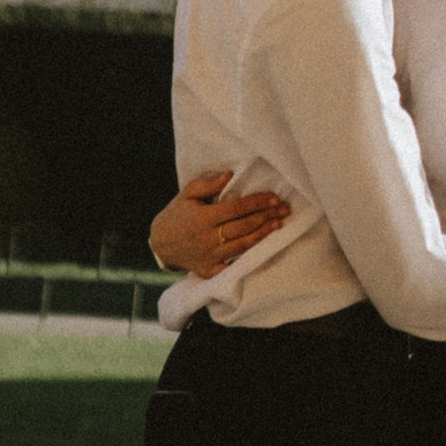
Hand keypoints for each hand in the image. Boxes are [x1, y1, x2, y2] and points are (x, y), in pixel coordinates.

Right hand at [149, 165, 290, 277]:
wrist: (160, 244)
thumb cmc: (176, 214)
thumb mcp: (187, 194)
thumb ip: (208, 184)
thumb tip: (230, 175)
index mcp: (203, 218)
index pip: (236, 209)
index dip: (256, 203)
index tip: (274, 198)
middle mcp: (207, 238)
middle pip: (243, 227)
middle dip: (265, 217)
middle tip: (284, 210)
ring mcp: (209, 257)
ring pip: (241, 246)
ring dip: (262, 235)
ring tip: (278, 225)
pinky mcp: (209, 271)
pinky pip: (231, 266)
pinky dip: (246, 258)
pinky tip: (261, 249)